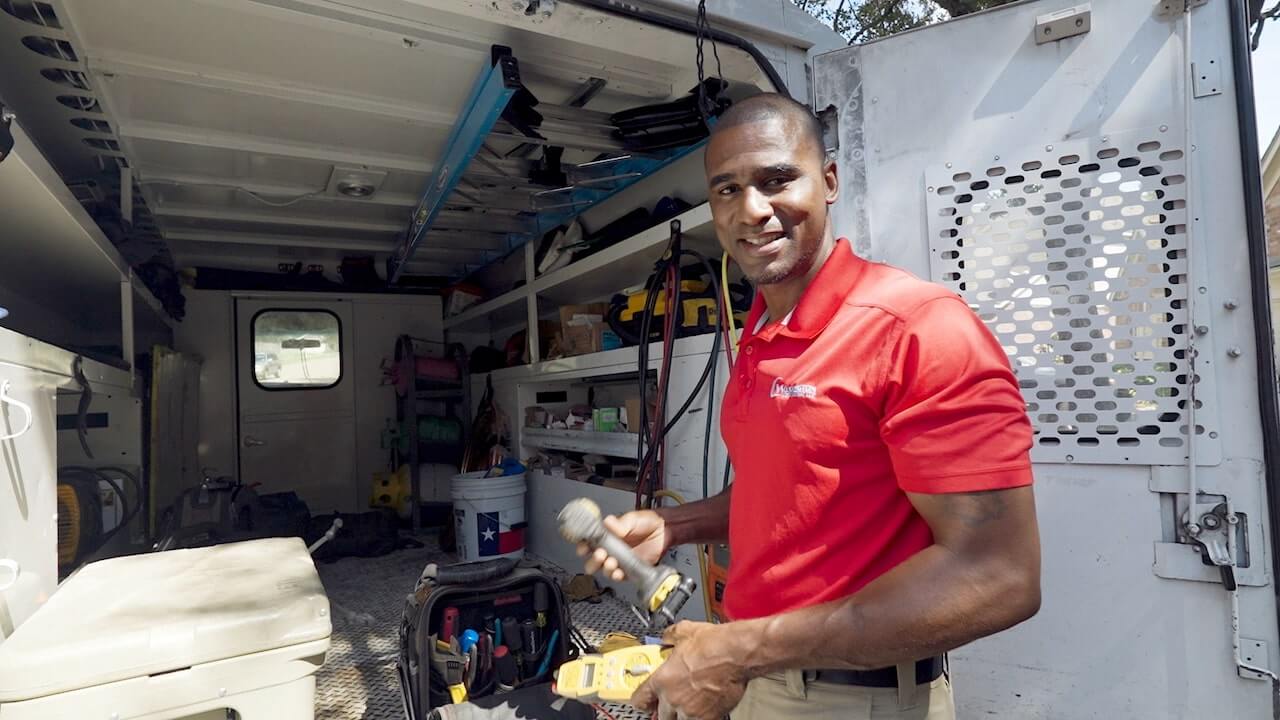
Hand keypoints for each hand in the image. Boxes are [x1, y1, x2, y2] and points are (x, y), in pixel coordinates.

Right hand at [576, 510, 666, 581]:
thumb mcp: (633, 519)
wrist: (664, 531)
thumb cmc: (647, 522)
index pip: (588, 543)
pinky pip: (618, 576)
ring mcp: (619, 560)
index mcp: (607, 535)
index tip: (583, 547)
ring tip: (611, 562)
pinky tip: (618, 571)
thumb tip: (608, 522)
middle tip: (599, 555)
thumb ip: (621, 523)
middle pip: (593, 560)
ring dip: (604, 568)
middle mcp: (610, 549)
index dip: (582, 546)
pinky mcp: (629, 569)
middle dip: (593, 560)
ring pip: (604, 570)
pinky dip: (616, 575)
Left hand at [631, 621, 749, 719]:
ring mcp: (692, 711)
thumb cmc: (714, 644)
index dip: (641, 701)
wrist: (737, 654)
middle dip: (665, 710)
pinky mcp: (710, 717)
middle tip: (671, 704)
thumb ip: (670, 637)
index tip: (645, 701)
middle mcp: (674, 699)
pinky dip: (701, 717)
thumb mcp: (684, 631)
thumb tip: (667, 637)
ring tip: (690, 706)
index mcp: (662, 680)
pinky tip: (706, 706)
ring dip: (683, 716)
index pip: (640, 700)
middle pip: (661, 716)